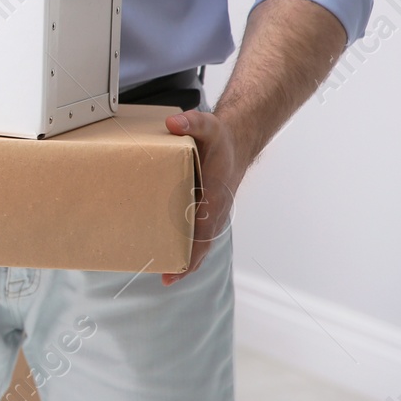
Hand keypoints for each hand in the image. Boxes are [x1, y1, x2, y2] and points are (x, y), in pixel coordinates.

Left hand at [162, 110, 249, 284]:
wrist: (236, 143)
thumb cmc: (219, 139)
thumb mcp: (207, 125)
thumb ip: (191, 122)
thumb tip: (172, 123)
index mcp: (216, 194)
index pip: (204, 227)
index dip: (193, 248)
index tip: (180, 264)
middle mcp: (216, 209)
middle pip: (203, 243)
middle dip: (187, 263)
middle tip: (166, 278)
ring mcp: (212, 214)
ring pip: (201, 244)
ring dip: (186, 261)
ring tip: (164, 275)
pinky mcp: (205, 213)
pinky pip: (197, 236)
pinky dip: (188, 250)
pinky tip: (170, 260)